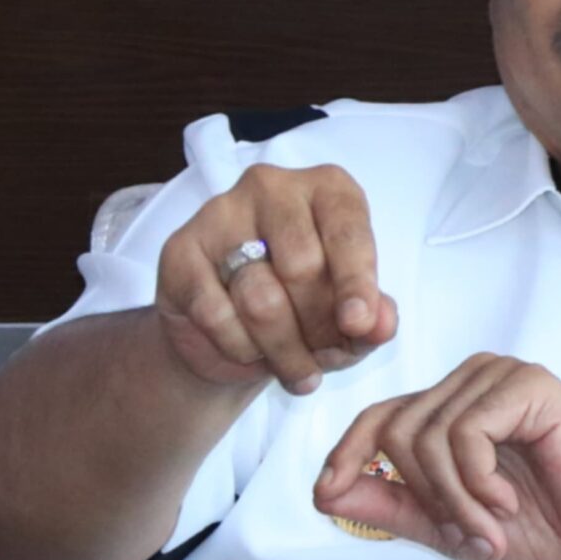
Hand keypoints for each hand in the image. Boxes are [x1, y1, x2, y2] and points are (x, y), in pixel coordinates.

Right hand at [153, 163, 398, 394]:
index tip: (359, 325)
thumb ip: (372, 318)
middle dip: (320, 328)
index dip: (356, 282)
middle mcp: (272, 187)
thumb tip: (380, 326)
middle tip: (325, 358)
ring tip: (298, 372)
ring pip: (260, 298)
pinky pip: (216, 314)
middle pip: (302, 267)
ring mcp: (220, 214)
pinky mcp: (180, 251)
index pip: (347, 230)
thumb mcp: (348, 316)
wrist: (227, 332)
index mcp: (326, 189)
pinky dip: (241, 349)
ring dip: (284, 351)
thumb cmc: (303, 307)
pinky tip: (250, 354)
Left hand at [312, 354, 560, 559]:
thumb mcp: (448, 524)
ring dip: (455, 499)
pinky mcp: (526, 385)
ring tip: (491, 525)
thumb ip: (389, 505)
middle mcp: (470, 382)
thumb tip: (324, 492)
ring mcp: (498, 377)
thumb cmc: (547, 522)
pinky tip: (508, 500)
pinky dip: (478, 482)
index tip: (326, 495)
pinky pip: (465, 433)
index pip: (377, 417)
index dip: (345, 454)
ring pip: (427, 436)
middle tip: (466, 532)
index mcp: (451, 406)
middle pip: (395, 430)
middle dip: (424, 497)